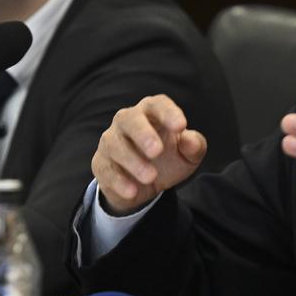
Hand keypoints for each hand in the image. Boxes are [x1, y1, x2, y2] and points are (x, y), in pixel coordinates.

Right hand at [91, 95, 207, 214]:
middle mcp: (128, 121)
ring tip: (150, 177)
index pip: (158, 104)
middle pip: (130, 119)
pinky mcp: (101, 163)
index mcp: (152, 113)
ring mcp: (111, 141)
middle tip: (156, 151)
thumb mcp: (188, 155)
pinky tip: (133, 191)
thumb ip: (194, 146)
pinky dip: (118, 181)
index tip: (181, 126)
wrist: (145, 186)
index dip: (169, 112)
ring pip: (114, 144)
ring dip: (132, 161)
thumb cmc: (168, 159)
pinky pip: (105, 168)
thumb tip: (191, 140)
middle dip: (142, 133)